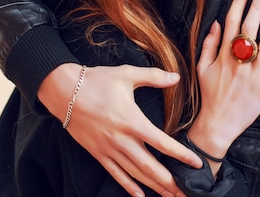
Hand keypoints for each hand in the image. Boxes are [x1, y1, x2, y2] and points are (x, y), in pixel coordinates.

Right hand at [38, 64, 201, 196]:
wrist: (63, 91)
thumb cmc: (96, 81)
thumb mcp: (126, 74)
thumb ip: (153, 77)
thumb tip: (176, 77)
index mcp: (132, 121)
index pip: (162, 143)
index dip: (181, 155)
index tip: (196, 164)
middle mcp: (121, 139)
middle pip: (151, 167)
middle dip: (171, 182)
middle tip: (187, 192)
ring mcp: (108, 149)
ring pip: (135, 174)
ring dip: (154, 187)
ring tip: (170, 196)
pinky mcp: (97, 153)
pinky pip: (115, 174)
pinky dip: (129, 186)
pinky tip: (140, 196)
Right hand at [189, 0, 259, 164]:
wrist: (218, 123)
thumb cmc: (209, 95)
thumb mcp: (202, 68)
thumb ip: (208, 44)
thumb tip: (216, 23)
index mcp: (223, 57)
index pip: (231, 24)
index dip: (238, 5)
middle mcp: (239, 63)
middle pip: (249, 30)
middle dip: (256, 9)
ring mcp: (254, 75)